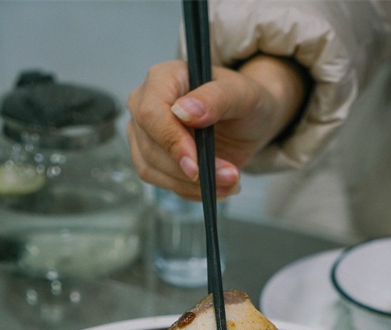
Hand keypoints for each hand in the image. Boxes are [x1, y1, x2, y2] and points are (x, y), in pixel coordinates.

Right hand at [126, 55, 309, 199]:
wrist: (246, 124)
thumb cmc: (244, 102)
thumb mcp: (243, 94)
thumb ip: (216, 98)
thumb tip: (184, 112)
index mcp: (163, 78)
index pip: (151, 113)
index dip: (171, 141)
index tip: (195, 165)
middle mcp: (144, 104)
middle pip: (151, 147)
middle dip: (191, 170)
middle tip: (230, 176)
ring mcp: (143, 135)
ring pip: (153, 170)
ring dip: (193, 185)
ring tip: (230, 182)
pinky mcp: (150, 160)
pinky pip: (163, 184)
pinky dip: (192, 191)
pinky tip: (216, 186)